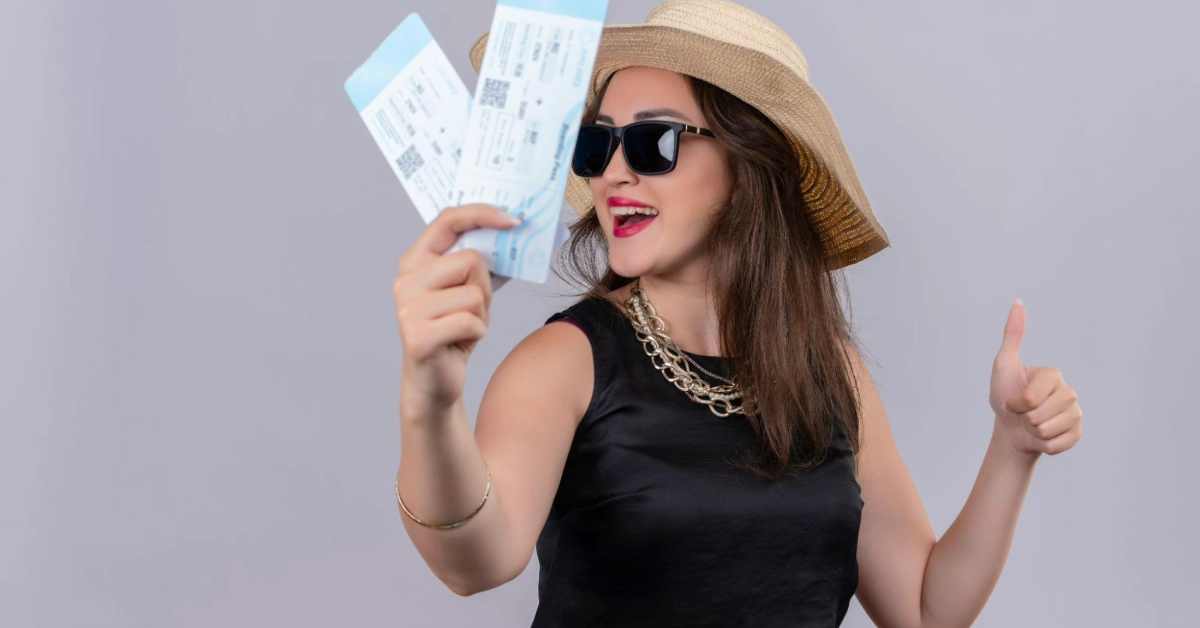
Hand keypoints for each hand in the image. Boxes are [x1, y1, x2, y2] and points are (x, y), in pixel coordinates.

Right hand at [393, 203, 521, 413]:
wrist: (434, 381)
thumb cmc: (454, 330)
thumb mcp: (465, 290)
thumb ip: (475, 263)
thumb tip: (509, 232)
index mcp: (414, 262)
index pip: (447, 220)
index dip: (481, 214)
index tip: (511, 220)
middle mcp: (405, 281)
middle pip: (470, 260)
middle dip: (484, 286)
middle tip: (473, 308)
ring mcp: (408, 308)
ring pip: (474, 294)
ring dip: (481, 314)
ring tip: (464, 327)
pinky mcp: (418, 336)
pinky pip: (471, 322)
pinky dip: (478, 333)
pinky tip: (461, 342)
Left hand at [989, 298, 1083, 458]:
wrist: (1009, 427)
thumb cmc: (1004, 393)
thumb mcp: (1003, 364)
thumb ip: (1013, 335)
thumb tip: (1018, 301)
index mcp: (1053, 375)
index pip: (1030, 399)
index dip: (1015, 404)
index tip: (1014, 398)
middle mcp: (1069, 392)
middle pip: (1038, 416)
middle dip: (1023, 419)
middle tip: (1023, 413)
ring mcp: (1075, 414)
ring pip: (1047, 432)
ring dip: (1032, 433)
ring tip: (1031, 423)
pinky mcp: (1077, 434)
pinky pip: (1058, 445)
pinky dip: (1044, 446)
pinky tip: (1042, 437)